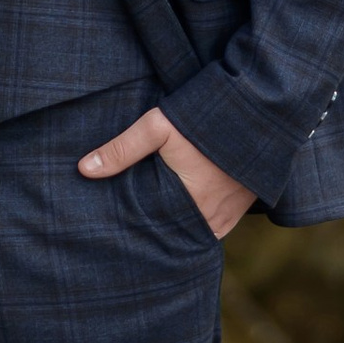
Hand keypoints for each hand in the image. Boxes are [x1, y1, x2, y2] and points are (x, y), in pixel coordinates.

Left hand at [78, 107, 256, 241]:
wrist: (259, 107)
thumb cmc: (205, 117)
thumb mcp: (158, 127)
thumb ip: (122, 150)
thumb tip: (83, 169)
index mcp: (193, 206)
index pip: (160, 235)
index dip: (142, 235)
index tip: (123, 235)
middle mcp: (215, 217)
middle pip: (180, 236)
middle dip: (160, 233)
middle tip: (136, 231)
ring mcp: (234, 213)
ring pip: (199, 230)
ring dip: (182, 226)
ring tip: (158, 221)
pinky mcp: (247, 203)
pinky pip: (219, 222)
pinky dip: (202, 219)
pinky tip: (186, 210)